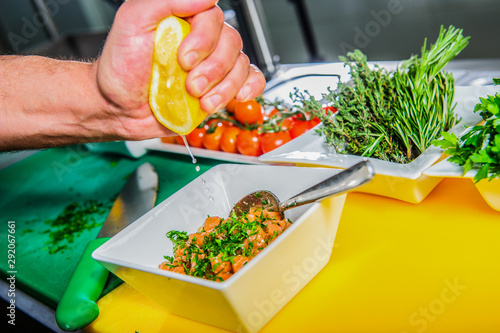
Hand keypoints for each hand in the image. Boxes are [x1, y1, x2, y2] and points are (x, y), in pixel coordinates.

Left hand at [96, 0, 265, 139]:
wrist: (119, 108)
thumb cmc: (120, 67)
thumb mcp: (132, 22)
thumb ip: (166, 1)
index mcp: (185, 19)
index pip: (213, 18)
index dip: (204, 41)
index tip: (183, 60)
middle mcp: (203, 41)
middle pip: (232, 43)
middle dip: (213, 69)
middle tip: (190, 84)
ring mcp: (213, 66)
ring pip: (241, 65)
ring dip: (225, 86)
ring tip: (201, 99)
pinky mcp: (219, 88)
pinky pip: (251, 80)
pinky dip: (251, 86)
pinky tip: (239, 96)